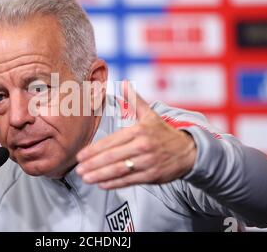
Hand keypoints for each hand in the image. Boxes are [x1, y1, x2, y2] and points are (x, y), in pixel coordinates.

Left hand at [76, 84, 196, 189]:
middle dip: (93, 164)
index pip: (111, 141)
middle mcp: (142, 147)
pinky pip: (129, 180)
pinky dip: (114, 183)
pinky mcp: (151, 176)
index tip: (80, 156)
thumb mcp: (150, 114)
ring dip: (100, 175)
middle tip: (78, 169)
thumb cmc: (163, 133)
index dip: (94, 150)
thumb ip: (134, 100)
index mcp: (139, 131)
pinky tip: (102, 184)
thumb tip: (123, 83)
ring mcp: (147, 163)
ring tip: (86, 177)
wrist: (188, 151)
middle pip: (112, 157)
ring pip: (119, 170)